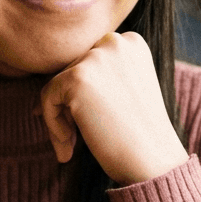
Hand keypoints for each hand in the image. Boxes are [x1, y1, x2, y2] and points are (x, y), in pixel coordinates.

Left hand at [38, 32, 187, 184]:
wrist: (153, 160)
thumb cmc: (139, 134)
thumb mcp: (124, 93)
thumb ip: (98, 79)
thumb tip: (54, 85)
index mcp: (132, 42)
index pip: (89, 61)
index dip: (83, 95)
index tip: (88, 123)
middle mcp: (116, 42)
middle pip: (71, 71)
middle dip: (68, 106)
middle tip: (74, 140)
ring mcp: (96, 57)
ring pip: (57, 85)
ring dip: (58, 117)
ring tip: (70, 147)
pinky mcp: (77, 77)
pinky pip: (47, 97)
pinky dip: (51, 123)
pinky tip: (68, 146)